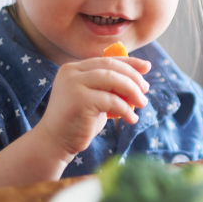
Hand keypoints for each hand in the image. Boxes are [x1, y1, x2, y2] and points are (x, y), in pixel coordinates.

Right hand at [34, 56, 150, 156]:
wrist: (56, 141)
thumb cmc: (79, 121)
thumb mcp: (95, 98)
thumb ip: (110, 86)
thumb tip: (140, 74)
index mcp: (74, 68)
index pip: (107, 60)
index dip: (130, 62)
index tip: (147, 67)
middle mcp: (72, 72)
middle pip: (111, 67)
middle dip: (133, 77)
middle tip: (145, 90)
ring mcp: (73, 84)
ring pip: (113, 79)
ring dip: (132, 91)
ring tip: (142, 104)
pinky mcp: (79, 100)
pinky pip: (111, 100)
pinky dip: (126, 109)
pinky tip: (131, 118)